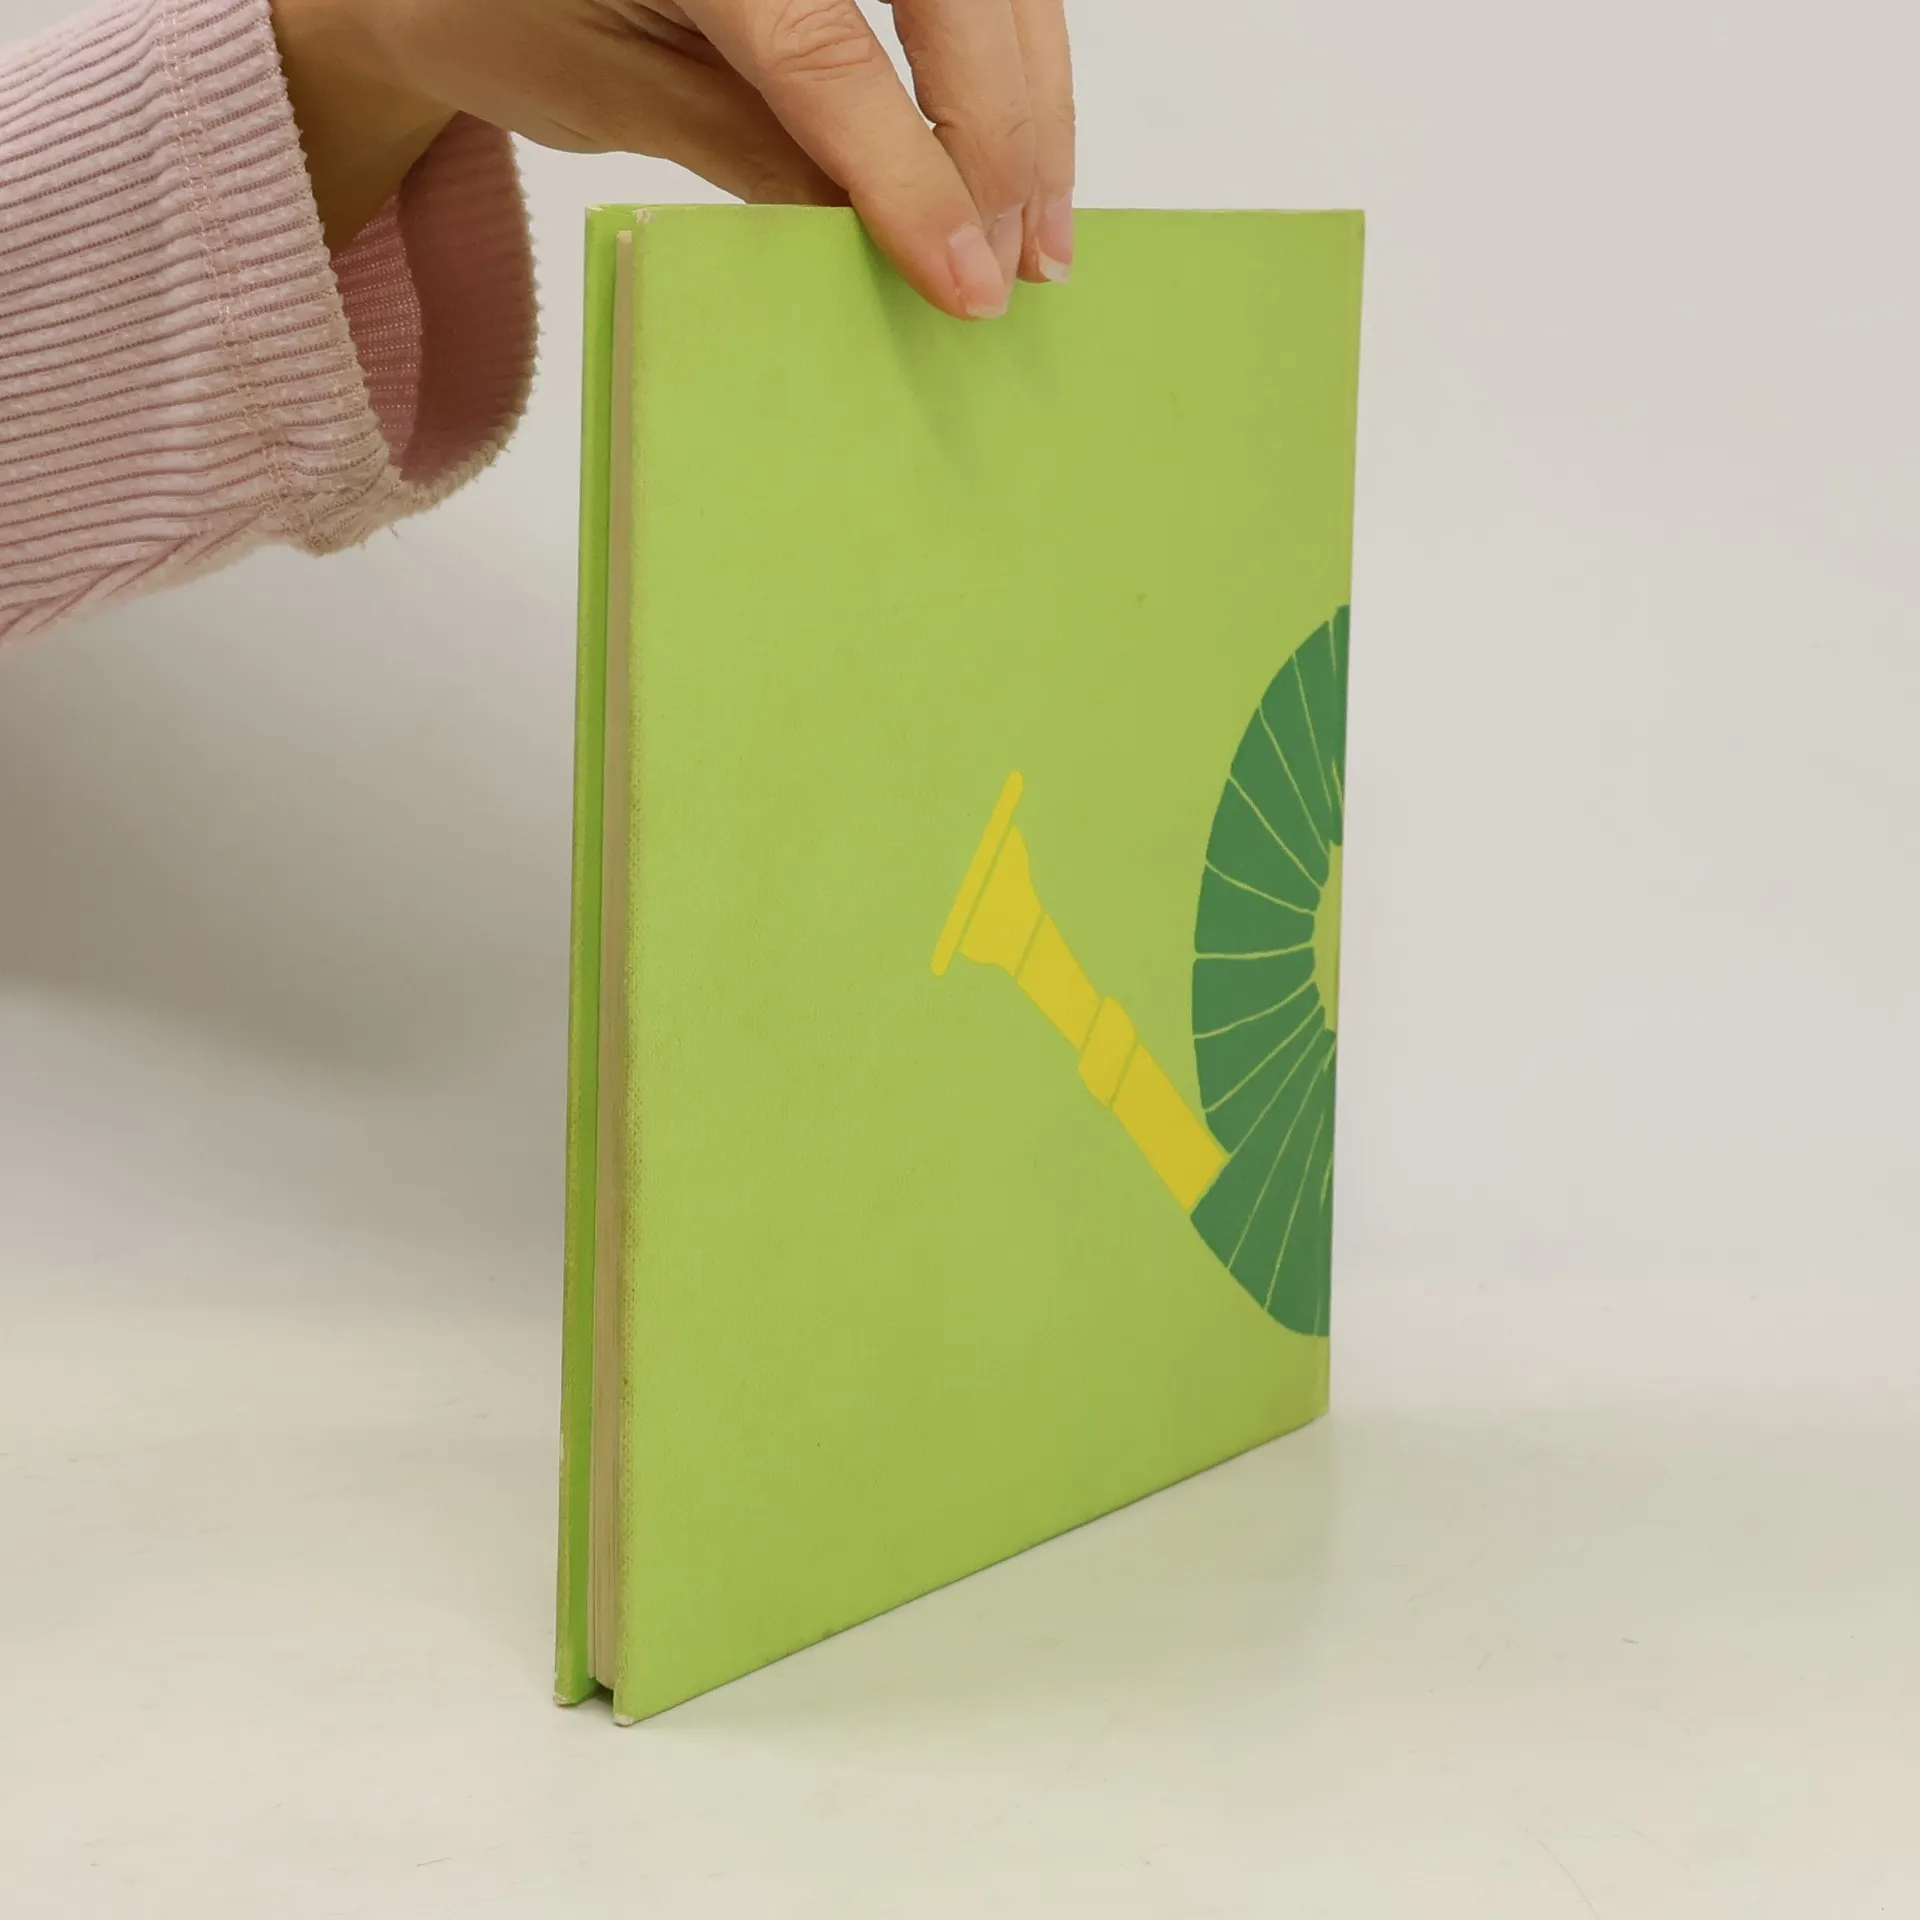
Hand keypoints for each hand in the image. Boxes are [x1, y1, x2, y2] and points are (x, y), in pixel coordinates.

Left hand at [272, 0, 1074, 318]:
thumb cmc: (494, 5)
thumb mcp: (613, 96)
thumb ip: (755, 150)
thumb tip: (888, 238)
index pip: (828, 52)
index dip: (913, 176)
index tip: (967, 280)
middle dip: (999, 140)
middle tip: (1018, 269)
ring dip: (1030, 107)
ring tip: (1041, 233)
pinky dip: (1009, 67)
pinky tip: (1022, 155)